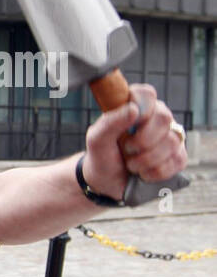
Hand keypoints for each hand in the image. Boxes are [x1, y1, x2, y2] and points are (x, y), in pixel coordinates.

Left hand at [82, 83, 187, 200]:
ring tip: (131, 163)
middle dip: (141, 141)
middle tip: (126, 149)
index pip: (146, 94)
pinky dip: (155, 172)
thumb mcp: (97, 139)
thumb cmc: (102, 155)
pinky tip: (143, 173)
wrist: (107, 182)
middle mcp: (157, 118)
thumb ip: (110, 122)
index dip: (139, 109)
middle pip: (164, 118)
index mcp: (136, 107)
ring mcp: (171, 136)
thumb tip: (134, 109)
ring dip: (145, 160)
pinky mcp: (178, 156)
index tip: (129, 125)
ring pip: (171, 142)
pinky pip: (176, 161)